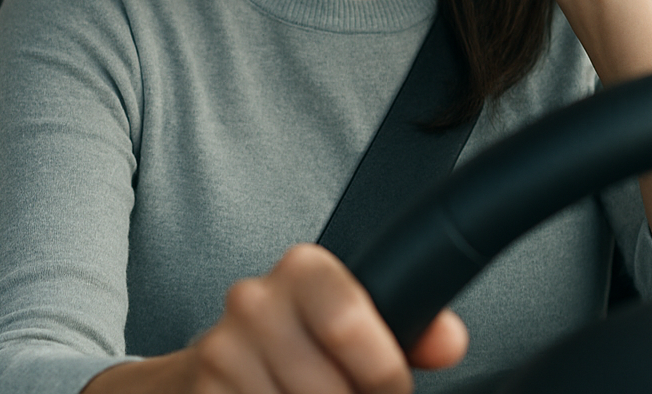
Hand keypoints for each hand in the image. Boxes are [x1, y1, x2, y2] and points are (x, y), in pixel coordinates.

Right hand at [86, 244, 466, 393]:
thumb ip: (415, 328)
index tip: (389, 392)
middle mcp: (253, 300)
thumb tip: (449, 342)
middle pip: (327, 388)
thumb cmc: (307, 341)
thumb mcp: (363, 323)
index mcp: (304, 270)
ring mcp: (221, 349)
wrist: (225, 360)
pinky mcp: (202, 389)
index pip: (345, 322)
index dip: (380, 374)